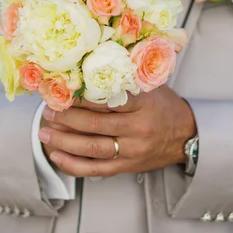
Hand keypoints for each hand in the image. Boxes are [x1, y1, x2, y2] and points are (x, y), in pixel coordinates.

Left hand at [38, 86, 196, 176]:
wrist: (186, 135)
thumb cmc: (164, 106)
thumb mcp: (150, 85)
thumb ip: (124, 77)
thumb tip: (88, 63)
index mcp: (143, 104)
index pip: (106, 99)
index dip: (80, 97)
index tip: (61, 91)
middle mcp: (138, 128)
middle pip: (95, 125)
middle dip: (66, 118)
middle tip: (48, 111)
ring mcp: (133, 150)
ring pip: (93, 148)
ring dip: (64, 141)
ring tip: (45, 132)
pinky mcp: (128, 167)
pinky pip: (96, 169)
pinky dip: (74, 164)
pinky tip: (57, 155)